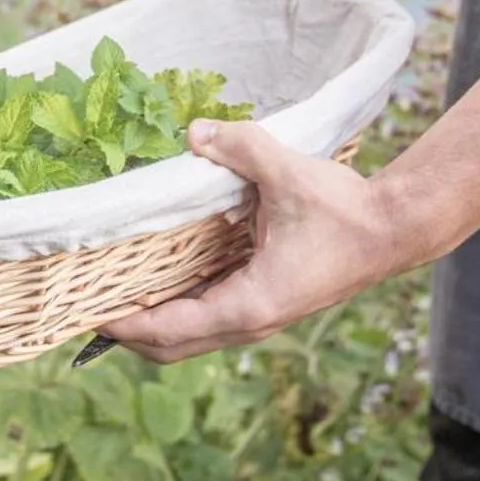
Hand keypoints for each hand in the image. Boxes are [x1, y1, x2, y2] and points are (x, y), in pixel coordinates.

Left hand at [101, 120, 411, 363]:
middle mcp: (250, 322)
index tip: (86, 315)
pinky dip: (179, 308)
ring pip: (192, 337)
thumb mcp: (286, 172)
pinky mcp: (267, 304)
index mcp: (249, 305)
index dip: (124, 327)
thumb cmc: (344, 209)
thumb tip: (195, 132)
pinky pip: (210, 317)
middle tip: (88, 308)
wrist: (394, 230)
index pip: (169, 331)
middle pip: (173, 348)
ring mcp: (260, 318)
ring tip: (114, 295)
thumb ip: (239, 148)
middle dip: (129, 334)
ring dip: (154, 323)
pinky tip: (160, 279)